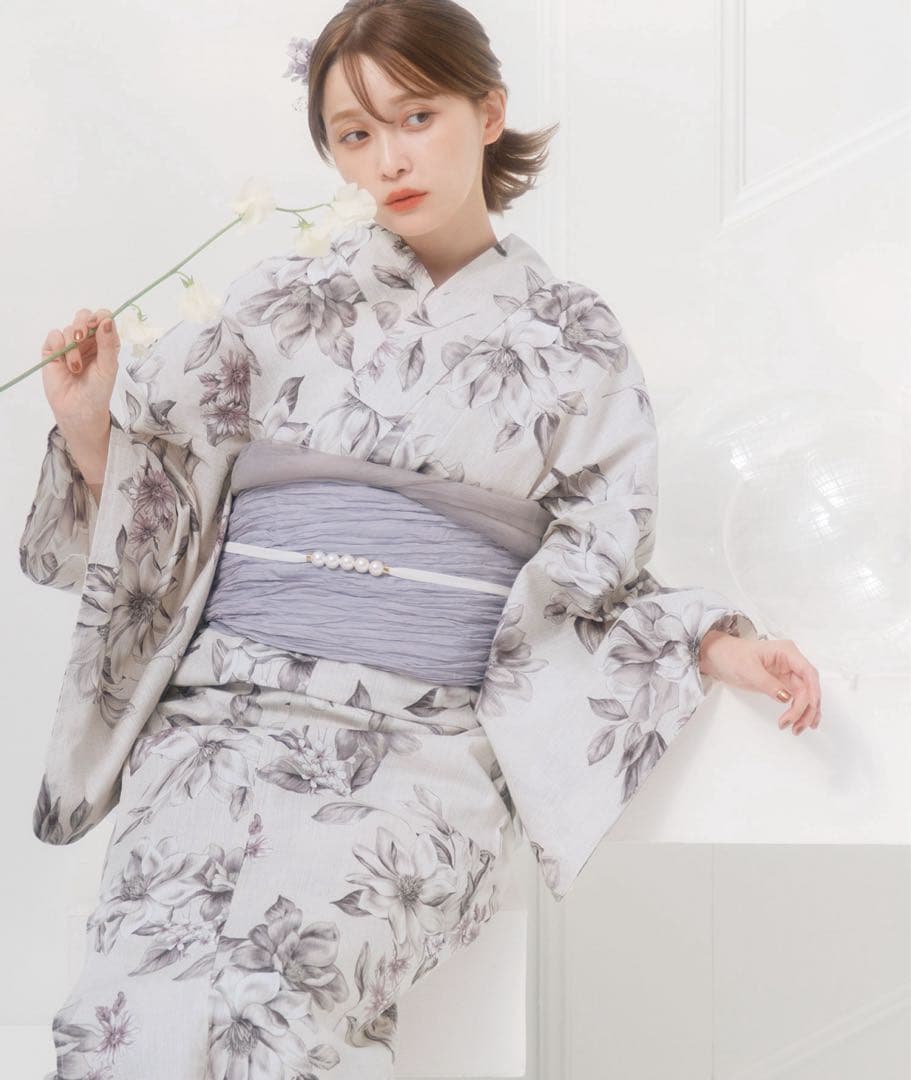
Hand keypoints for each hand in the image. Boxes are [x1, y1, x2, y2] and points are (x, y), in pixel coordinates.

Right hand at [41, 307, 120, 440]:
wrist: (78, 410)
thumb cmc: (97, 391)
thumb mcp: (107, 368)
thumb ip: (107, 344)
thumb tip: (106, 320)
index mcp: (105, 343)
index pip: (104, 318)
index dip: (101, 317)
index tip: (98, 326)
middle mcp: (88, 341)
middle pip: (84, 315)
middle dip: (82, 323)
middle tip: (82, 336)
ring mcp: (70, 345)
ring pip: (69, 328)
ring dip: (72, 347)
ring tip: (75, 367)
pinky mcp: (53, 351)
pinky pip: (53, 335)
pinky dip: (58, 345)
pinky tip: (63, 362)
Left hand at [698, 632, 821, 734]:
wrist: (718, 657)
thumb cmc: (731, 656)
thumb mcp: (747, 670)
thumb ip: (768, 684)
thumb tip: (787, 698)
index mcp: (786, 652)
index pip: (808, 672)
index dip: (813, 691)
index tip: (810, 708)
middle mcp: (791, 661)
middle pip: (809, 686)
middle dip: (806, 708)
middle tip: (796, 725)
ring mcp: (788, 672)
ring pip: (805, 695)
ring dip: (804, 713)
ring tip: (796, 729)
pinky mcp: (782, 683)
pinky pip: (797, 698)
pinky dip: (798, 710)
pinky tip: (798, 722)